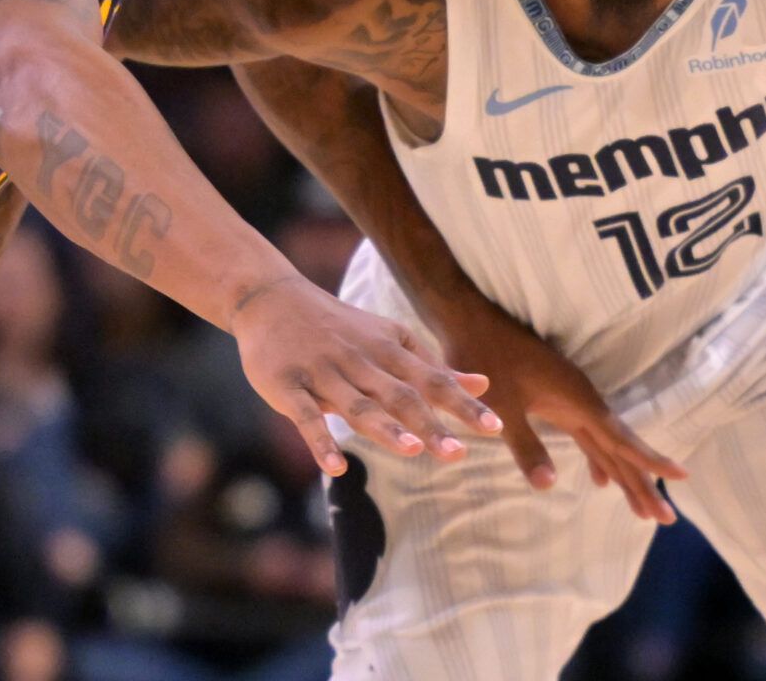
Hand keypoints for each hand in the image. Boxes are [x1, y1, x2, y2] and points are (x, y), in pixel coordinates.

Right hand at [230, 276, 500, 475]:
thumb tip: (483, 384)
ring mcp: (322, 373)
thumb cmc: (338, 327)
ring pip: (357, 404)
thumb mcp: (389, 339)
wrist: (270, 298)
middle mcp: (360, 360)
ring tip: (411, 451)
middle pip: (399, 396)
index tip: (494, 427)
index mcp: (388, 350)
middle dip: (430, 424)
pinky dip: (320, 442)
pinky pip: (306, 416)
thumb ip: (432, 366)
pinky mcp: (286, 386)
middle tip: (458, 454)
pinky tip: (336, 468)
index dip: (462, 404)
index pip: (432, 380)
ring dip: (384, 429)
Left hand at [443, 303, 686, 522]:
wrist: (470, 318)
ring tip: (642, 508)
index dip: (650, 461)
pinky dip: (599, 459)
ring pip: (606, 443)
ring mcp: (571, 398)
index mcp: (577, 401)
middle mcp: (582, 400)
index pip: (621, 440)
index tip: (681, 476)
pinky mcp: (557, 397)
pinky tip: (600, 477)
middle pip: (620, 448)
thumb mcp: (500, 406)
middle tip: (665, 518)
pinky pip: (589, 435)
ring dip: (624, 474)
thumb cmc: (483, 357)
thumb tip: (548, 487)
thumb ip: (525, 445)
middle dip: (642, 483)